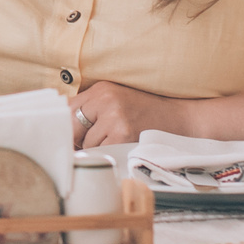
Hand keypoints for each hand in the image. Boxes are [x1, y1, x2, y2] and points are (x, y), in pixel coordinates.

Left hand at [71, 80, 207, 148]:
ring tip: (114, 143)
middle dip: (76, 138)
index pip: (66, 107)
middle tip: (87, 144)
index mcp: (102, 88)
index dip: (64, 125)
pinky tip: (121, 148)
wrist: (180, 120)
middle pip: (71, 124)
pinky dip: (106, 155)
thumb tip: (62, 128)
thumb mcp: (117, 101)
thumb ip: (92, 109)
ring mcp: (114, 116)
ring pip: (86, 142)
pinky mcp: (123, 134)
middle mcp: (106, 98)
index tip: (67, 135)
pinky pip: (100, 152)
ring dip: (94, 149)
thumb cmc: (147, 114)